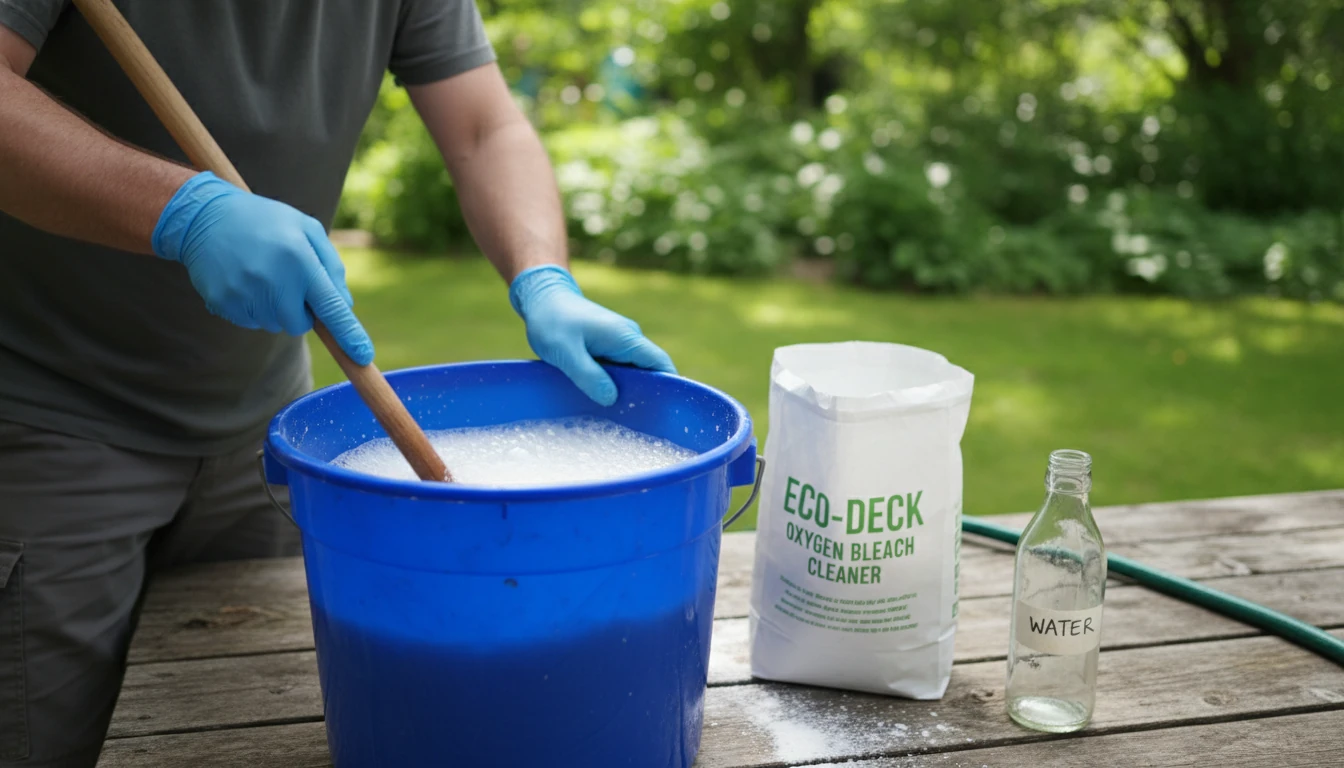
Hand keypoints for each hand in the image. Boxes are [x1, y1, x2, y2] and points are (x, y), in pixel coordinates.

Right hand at [151, 172, 373, 364]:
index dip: (349, 334)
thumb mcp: (307, 229)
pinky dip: (253, 307)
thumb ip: (331, 267)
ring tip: (261, 273)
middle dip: (301, 311)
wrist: (206, 216)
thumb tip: (345, 307)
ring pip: (274, 324)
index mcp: (299, 260)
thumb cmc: (267, 222)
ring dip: (275, 308)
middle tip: (287, 280)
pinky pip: (250, 322)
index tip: (363, 356)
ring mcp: (245, 294)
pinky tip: (244, 279)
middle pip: (300, 325)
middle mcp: (273, 281)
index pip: (330, 307)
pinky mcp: (223, 303)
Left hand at [510, 265, 675, 405]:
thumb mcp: (566, 352)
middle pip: (649, 371)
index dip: (669, 385)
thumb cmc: (552, 322)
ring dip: (627, 391)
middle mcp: (628, 338)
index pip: (660, 362)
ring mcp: (619, 342)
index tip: (664, 410)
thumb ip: (589, 376)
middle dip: (646, 394)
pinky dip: (615, 384)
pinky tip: (602, 400)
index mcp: (625, 337)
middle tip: (633, 422)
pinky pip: (619, 369)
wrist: (542, 298)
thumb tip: (611, 399)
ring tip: (617, 415)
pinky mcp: (607, 347)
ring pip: (633, 372)